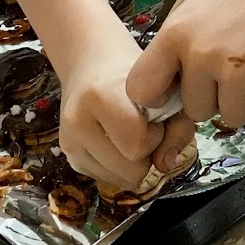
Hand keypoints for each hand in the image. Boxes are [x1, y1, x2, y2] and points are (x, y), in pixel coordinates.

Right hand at [54, 28, 170, 190]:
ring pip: (118, 181)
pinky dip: (118, 166)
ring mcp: (67, 141)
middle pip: (129, 171)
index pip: (137, 145)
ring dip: (132, 163)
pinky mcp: (67, 154)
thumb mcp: (166, 91)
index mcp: (100, 96)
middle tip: (143, 129)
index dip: (155, 137)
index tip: (154, 118)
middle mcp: (76, 120)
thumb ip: (177, 128)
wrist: (93, 64)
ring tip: (129, 134)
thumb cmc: (135, 77)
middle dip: (145, 154)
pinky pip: (106, 179)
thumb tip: (165, 166)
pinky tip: (116, 140)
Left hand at [126, 0, 244, 130]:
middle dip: (212, 97)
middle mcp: (202, 56)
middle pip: (194, 110)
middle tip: (232, 70)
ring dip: (242, 103)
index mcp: (176, 33)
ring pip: (229, 117)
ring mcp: (237, 72)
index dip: (158, 96)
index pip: (141, 90)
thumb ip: (176, 33)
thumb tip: (163, 73)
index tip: (175, 90)